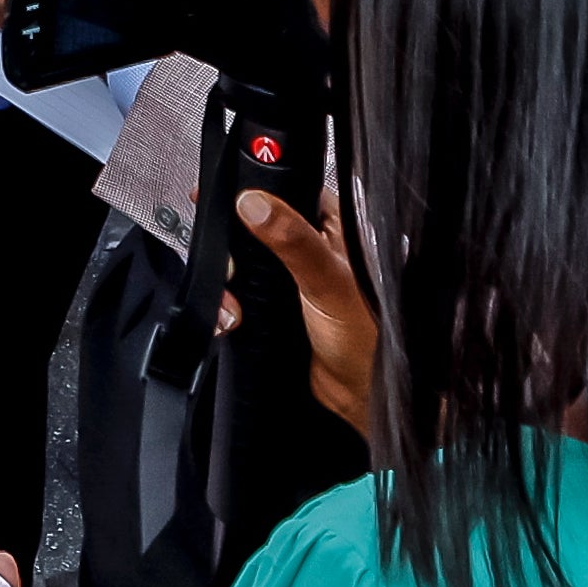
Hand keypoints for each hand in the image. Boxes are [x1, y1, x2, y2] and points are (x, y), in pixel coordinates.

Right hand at [218, 184, 376, 432]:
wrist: (360, 395)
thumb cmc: (367, 338)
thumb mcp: (327, 280)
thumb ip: (292, 240)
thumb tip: (254, 203)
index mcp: (335, 227)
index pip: (288, 190)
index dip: (254, 192)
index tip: (220, 197)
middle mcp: (313, 248)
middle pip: (255, 228)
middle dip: (233, 249)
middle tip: (231, 269)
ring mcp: (294, 279)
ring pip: (244, 264)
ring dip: (229, 284)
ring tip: (233, 305)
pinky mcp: (278, 307)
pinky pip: (241, 296)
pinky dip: (230, 306)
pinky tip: (232, 318)